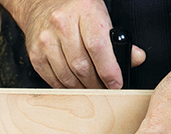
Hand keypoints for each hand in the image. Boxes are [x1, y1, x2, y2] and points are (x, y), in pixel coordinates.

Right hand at [0, 0, 144, 87]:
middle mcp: (61, 25)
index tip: (115, 83)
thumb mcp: (100, 15)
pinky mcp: (35, 55)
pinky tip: (74, 85)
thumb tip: (135, 59)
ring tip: (90, 88)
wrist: (41, 5)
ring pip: (67, 76)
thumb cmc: (75, 10)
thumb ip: (117, 39)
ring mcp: (46, 41)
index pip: (98, 47)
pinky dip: (65, 87)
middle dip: (96, 83)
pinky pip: (52, 79)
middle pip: (81, 66)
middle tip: (104, 89)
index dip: (108, 70)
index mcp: (84, 12)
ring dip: (81, 88)